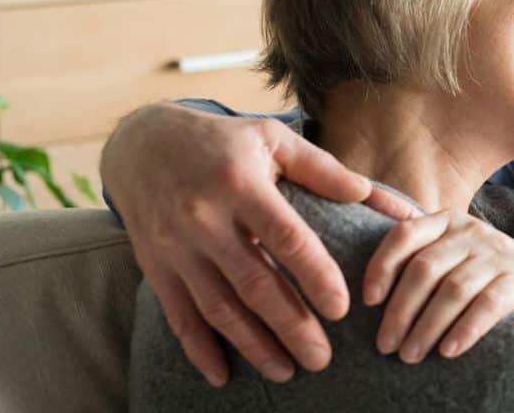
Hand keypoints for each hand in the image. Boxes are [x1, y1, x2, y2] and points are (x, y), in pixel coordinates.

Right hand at [101, 103, 418, 385]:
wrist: (144, 144)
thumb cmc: (223, 142)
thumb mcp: (272, 139)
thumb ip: (322, 168)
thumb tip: (369, 192)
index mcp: (241, 184)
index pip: (285, 237)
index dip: (314, 275)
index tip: (341, 309)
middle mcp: (204, 217)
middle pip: (253, 282)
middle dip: (290, 326)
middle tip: (322, 359)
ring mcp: (176, 246)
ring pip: (218, 307)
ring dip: (252, 345)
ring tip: (286, 372)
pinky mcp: (155, 265)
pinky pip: (179, 315)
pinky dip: (199, 349)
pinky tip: (223, 374)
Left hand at [364, 208, 513, 362]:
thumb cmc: (481, 272)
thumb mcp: (450, 250)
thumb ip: (414, 241)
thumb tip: (365, 228)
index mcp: (447, 221)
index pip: (405, 235)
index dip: (382, 266)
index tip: (368, 301)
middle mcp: (473, 231)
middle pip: (425, 268)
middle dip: (400, 310)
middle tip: (385, 345)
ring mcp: (500, 253)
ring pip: (454, 289)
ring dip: (427, 326)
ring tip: (410, 355)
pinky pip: (488, 304)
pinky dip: (465, 329)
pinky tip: (448, 351)